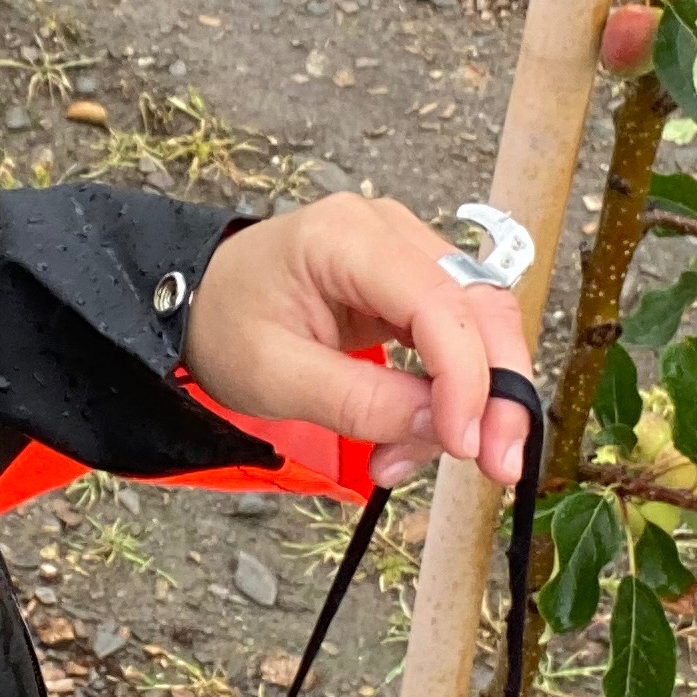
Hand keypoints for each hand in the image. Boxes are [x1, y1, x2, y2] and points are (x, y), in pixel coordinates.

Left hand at [182, 194, 535, 488]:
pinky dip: (451, 392)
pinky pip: (457, 336)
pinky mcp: (411, 282)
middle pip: (479, 307)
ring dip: (472, 401)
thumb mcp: (274, 376)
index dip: (467, 377)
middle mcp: (389, 230)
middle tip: (495, 467)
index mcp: (345, 237)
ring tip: (406, 459)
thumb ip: (358, 401)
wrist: (199, 299)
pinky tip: (414, 436)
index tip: (465, 445)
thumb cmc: (226, 324)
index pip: (438, 302)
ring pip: (479, 326)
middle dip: (497, 393)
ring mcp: (405, 250)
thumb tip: (442, 427)